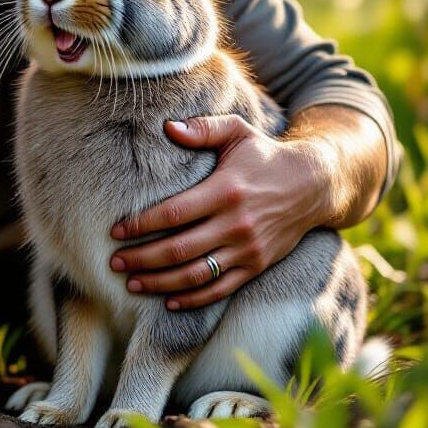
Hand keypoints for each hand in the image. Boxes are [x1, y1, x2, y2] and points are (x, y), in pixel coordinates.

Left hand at [108, 115, 330, 309]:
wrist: (313, 185)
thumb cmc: (263, 155)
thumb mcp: (237, 131)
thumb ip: (202, 128)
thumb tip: (167, 126)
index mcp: (225, 191)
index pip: (173, 214)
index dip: (140, 225)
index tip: (115, 232)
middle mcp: (236, 224)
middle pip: (179, 250)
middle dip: (142, 259)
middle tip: (114, 262)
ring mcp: (247, 249)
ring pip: (197, 275)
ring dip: (161, 283)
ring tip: (132, 284)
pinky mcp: (257, 266)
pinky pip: (222, 290)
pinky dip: (194, 299)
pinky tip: (169, 301)